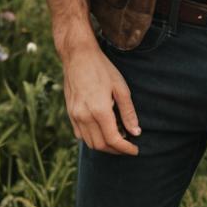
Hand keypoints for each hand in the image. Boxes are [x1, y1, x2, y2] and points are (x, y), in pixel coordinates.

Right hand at [60, 39, 140, 154]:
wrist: (78, 56)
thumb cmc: (102, 68)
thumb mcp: (121, 87)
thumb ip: (128, 112)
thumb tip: (136, 132)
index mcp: (99, 110)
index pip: (113, 140)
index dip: (125, 149)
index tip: (135, 150)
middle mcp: (84, 116)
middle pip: (100, 145)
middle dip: (116, 150)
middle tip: (128, 146)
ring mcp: (75, 116)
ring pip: (89, 142)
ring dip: (104, 146)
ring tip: (117, 140)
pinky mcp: (70, 113)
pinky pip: (80, 135)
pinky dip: (92, 139)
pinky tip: (102, 131)